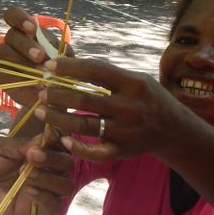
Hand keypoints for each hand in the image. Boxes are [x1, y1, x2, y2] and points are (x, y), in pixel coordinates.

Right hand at [0, 7, 70, 107]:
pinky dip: (21, 82)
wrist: (51, 92)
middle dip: (26, 45)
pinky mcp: (1, 76)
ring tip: (40, 75)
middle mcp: (12, 41)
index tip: (32, 28)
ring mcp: (3, 58)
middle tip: (40, 57)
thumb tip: (59, 54)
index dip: (19, 18)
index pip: (13, 15)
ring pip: (3, 52)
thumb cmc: (59, 68)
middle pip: (11, 35)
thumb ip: (62, 53)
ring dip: (21, 62)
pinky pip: (4, 75)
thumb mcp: (65, 58)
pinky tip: (35, 89)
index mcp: (26, 30)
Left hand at [0, 129, 72, 214]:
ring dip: (50, 178)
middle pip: (68, 164)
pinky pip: (53, 206)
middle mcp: (46, 169)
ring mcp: (43, 190)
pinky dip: (45, 197)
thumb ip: (23, 144)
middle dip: (54, 158)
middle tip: (32, 156)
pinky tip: (29, 189)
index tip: (48, 135)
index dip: (59, 139)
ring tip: (26, 173)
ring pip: (65, 185)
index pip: (60, 144)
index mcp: (39, 150)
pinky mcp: (36, 209)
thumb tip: (46, 138)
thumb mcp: (0, 147)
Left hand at [33, 57, 184, 161]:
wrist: (174, 129)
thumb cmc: (147, 98)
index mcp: (133, 83)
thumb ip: (106, 74)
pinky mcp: (123, 150)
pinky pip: (97, 152)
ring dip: (58, 119)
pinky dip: (79, 148)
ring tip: (40, 111)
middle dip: (57, 96)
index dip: (69, 67)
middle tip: (39, 92)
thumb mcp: (135, 79)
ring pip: (84, 125)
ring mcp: (127, 131)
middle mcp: (130, 107)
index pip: (96, 71)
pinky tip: (63, 140)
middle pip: (84, 100)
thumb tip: (68, 62)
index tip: (48, 66)